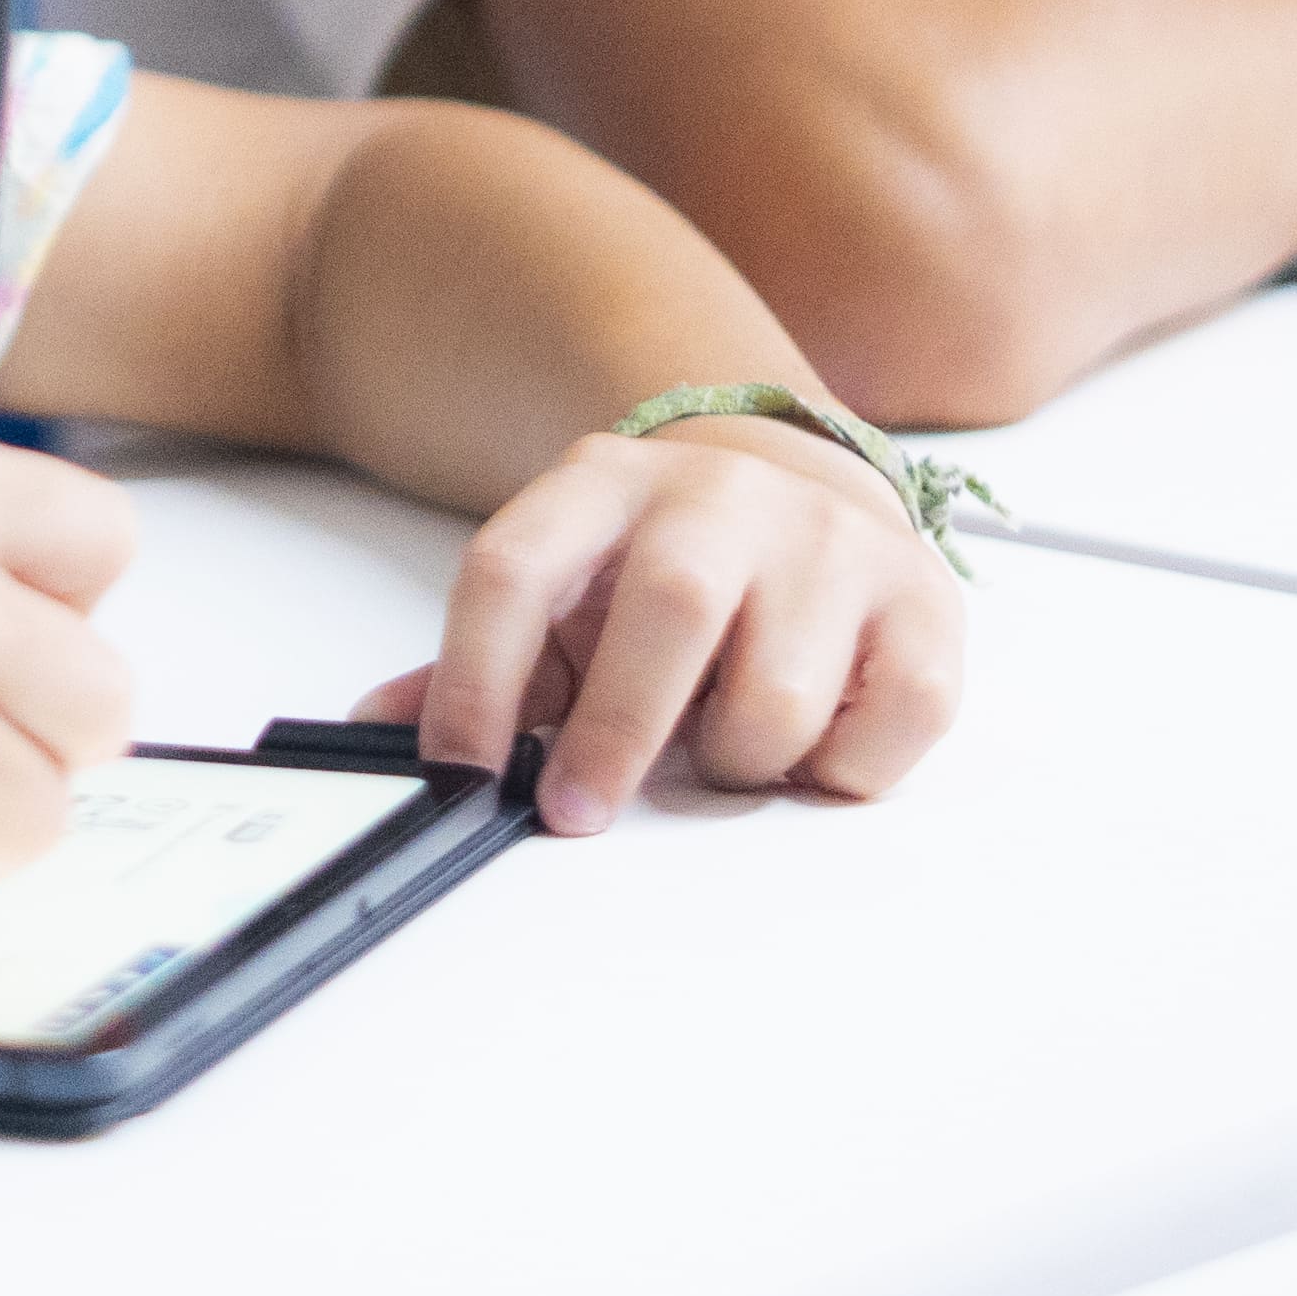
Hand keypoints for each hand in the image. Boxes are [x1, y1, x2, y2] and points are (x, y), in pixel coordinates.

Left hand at [356, 416, 963, 836]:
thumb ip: (479, 666)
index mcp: (604, 487)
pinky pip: (895, 720)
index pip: (515, 567)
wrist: (794, 488)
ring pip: (781, 690)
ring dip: (738, 757)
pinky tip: (813, 742)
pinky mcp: (923, 599)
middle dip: (617, 734)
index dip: (474, 678)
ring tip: (721, 743)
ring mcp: (831, 540)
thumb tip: (373, 734)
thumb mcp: (563, 599)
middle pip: (669, 608)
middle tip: (583, 808)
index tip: (463, 773)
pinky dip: (845, 768)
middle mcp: (722, 495)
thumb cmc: (663, 573)